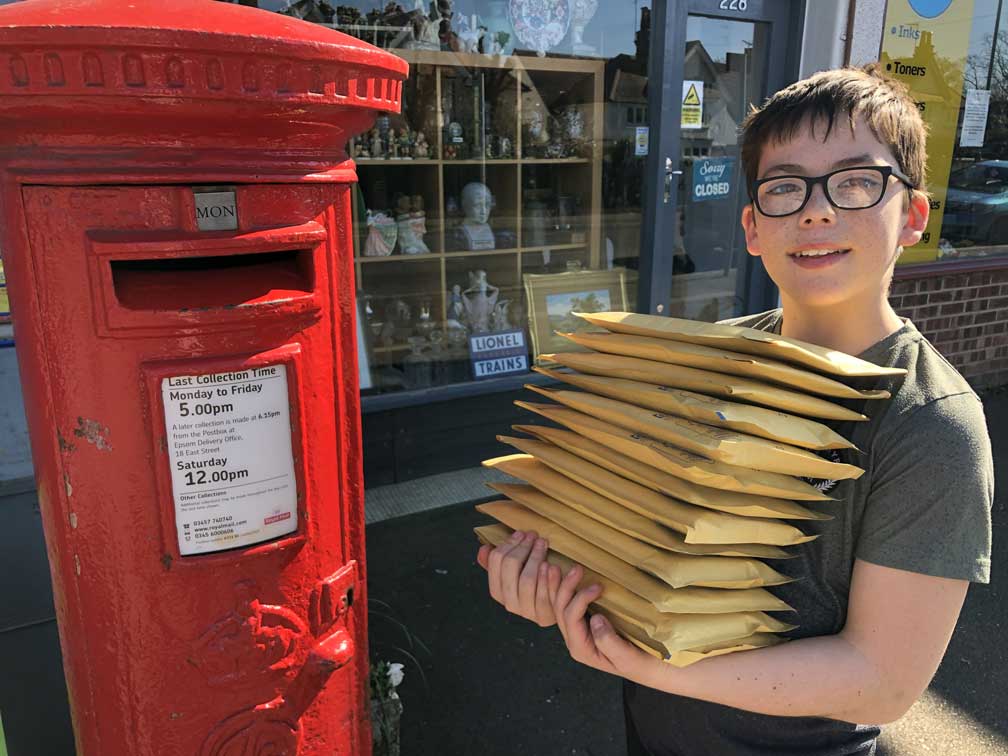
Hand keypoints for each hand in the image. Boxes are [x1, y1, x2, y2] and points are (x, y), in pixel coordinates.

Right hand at [477, 530, 559, 626]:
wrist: (553, 612)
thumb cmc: (533, 588)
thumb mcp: (513, 576)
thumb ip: (497, 563)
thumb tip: (484, 548)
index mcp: (498, 590)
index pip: (496, 561)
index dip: (509, 544)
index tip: (521, 533)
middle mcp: (509, 602)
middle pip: (511, 567)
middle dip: (523, 547)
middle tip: (534, 536)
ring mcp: (526, 611)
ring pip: (526, 579)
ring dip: (535, 558)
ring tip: (543, 544)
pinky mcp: (544, 616)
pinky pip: (543, 594)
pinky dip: (547, 578)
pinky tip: (552, 565)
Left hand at [550, 563, 651, 680]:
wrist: (651, 668)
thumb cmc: (641, 662)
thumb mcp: (627, 657)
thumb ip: (609, 642)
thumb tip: (595, 619)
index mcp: (581, 649)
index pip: (571, 619)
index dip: (580, 598)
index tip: (599, 586)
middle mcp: (575, 640)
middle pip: (560, 610)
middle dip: (564, 587)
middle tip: (575, 567)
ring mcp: (577, 631)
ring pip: (559, 606)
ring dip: (555, 586)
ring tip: (553, 566)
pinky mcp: (583, 624)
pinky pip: (566, 605)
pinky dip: (561, 590)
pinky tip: (559, 576)